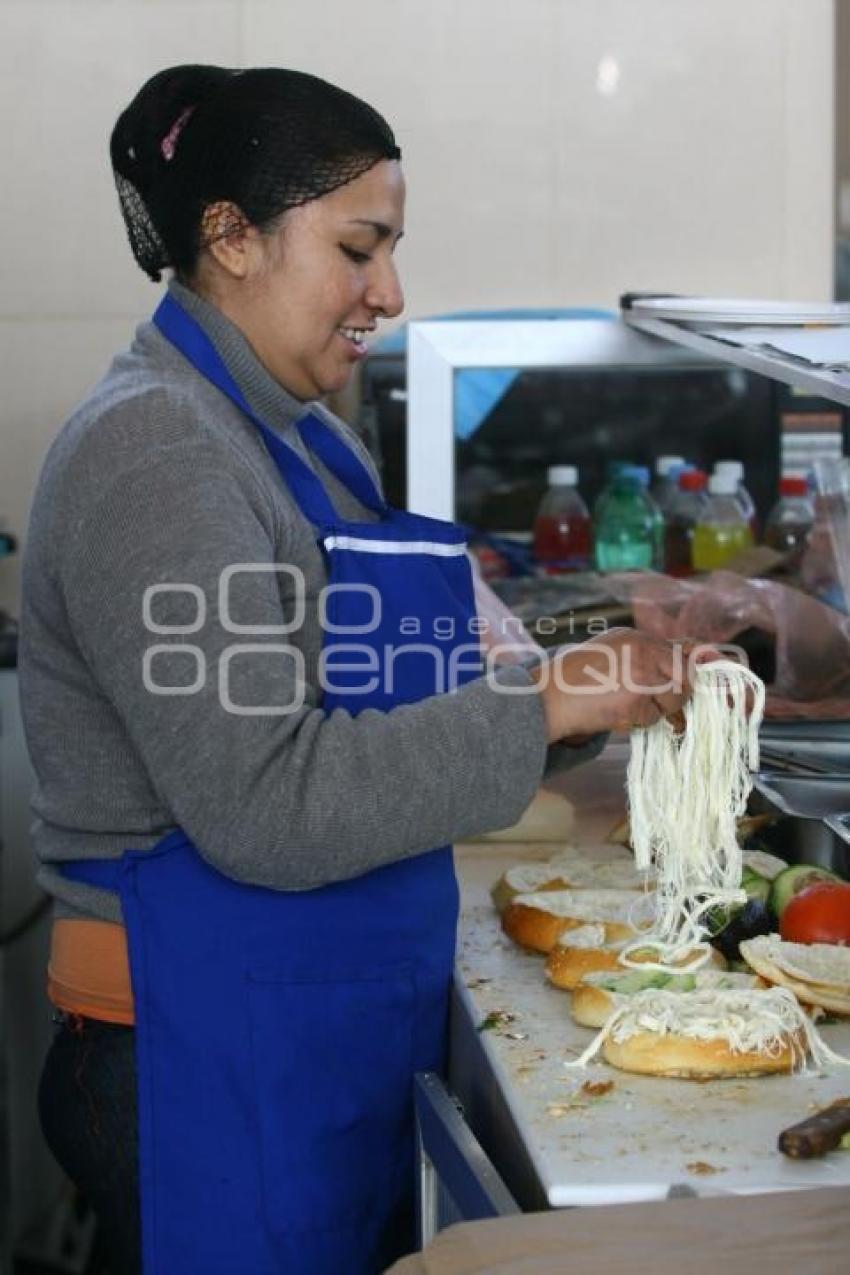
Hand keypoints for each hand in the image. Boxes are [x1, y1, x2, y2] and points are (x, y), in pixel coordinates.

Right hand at [530, 627, 704, 742]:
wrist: (547, 698)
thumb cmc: (575, 680)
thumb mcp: (611, 654)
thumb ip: (646, 659)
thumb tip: (685, 671)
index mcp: (636, 638)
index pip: (687, 647)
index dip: (708, 663)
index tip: (724, 674)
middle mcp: (642, 649)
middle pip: (686, 676)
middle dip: (679, 695)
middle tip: (661, 706)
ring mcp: (641, 674)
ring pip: (675, 699)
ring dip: (659, 711)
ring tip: (628, 707)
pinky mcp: (636, 699)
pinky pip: (655, 718)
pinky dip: (641, 722)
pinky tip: (617, 714)